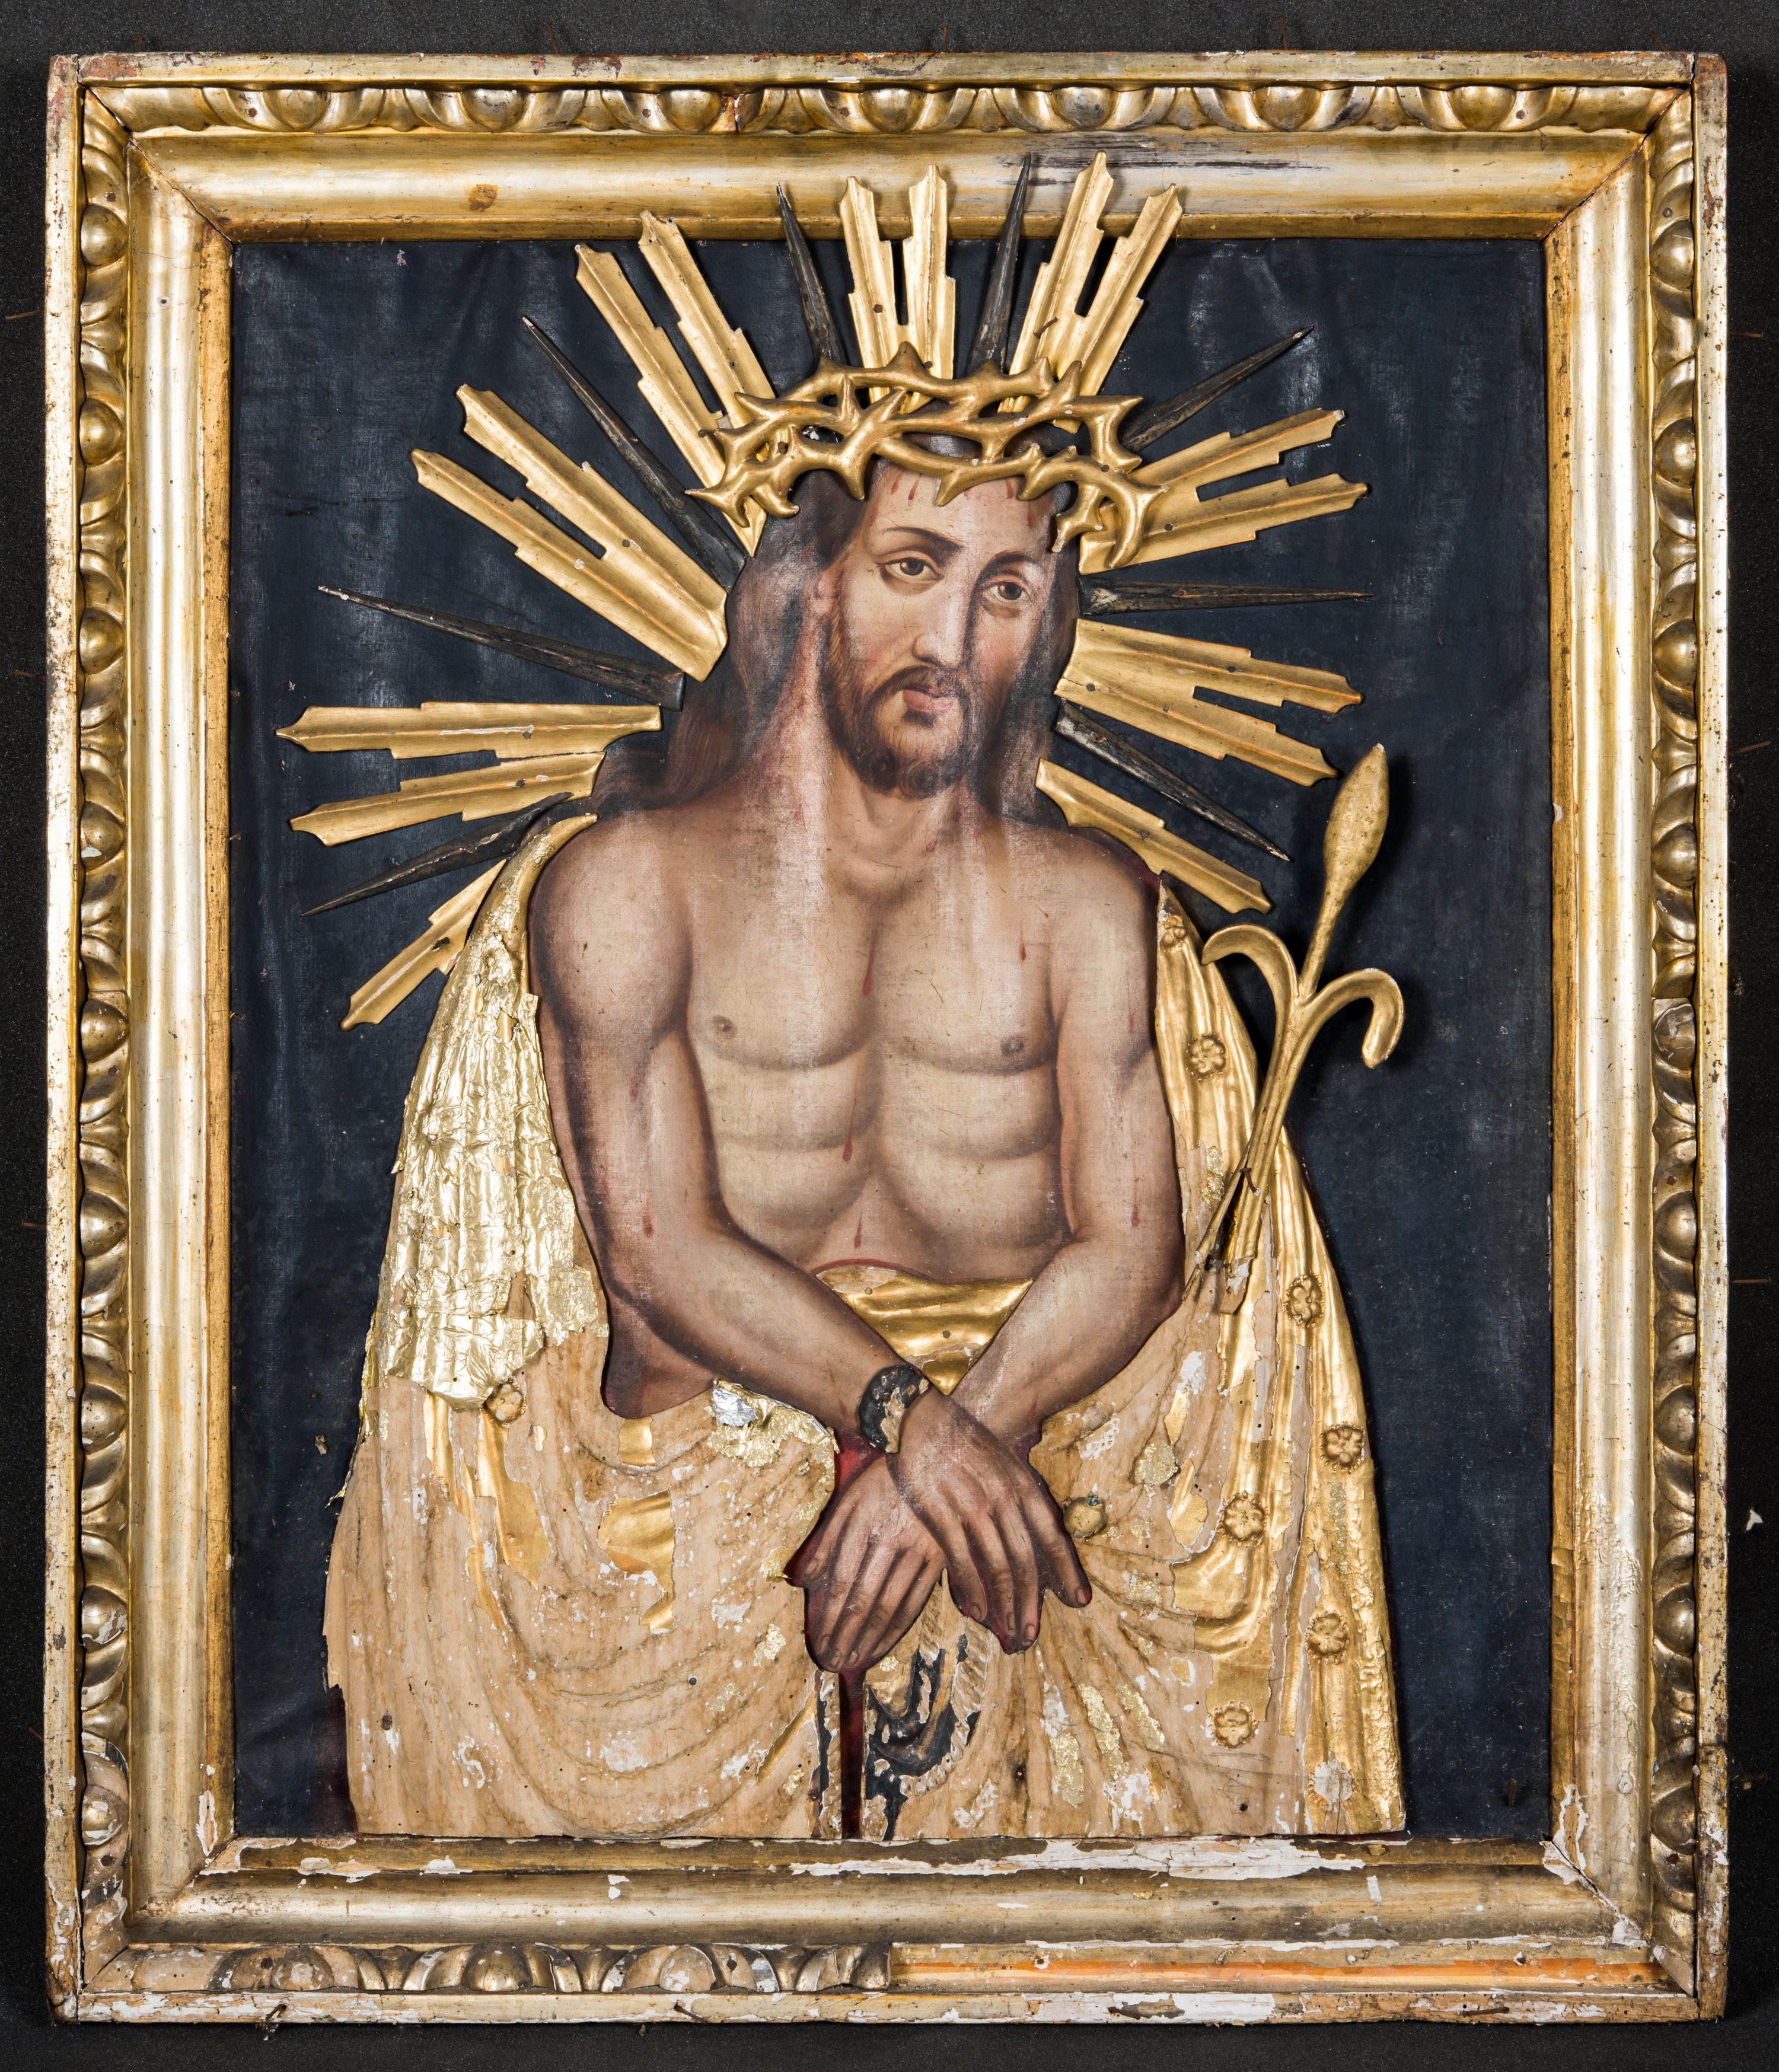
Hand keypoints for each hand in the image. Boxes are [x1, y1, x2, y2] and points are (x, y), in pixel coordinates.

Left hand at [791, 1459, 942, 1673]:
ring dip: (871, 1639)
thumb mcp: (848, 1500)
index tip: (819, 1642)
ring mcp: (919, 1550)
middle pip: (865, 1599)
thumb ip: (826, 1541)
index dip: (830, 1618)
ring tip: (854, 1660)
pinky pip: (917, 1601)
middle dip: (846, 1635)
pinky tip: (884, 1644)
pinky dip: (900, 1628)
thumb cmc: (883, 1482)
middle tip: (832, 1661)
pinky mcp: (939, 1558)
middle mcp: (890, 1539)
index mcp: (862, 1523)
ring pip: (892, 1605)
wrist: (936, 1459)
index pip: (842, 1581)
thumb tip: (801, 1581)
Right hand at [888, 1389, 1090, 1651]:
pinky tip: (977, 1611)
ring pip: (997, 1566)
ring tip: (1011, 1631)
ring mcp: (972, 1507)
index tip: (1080, 1600)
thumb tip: (1039, 1531)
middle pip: (1026, 1559)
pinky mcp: (941, 1515)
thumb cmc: (965, 1442)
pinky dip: (972, 1590)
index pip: (1052, 1535)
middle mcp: (1003, 1497)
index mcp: (1022, 1483)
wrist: (920, 1418)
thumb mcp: (1003, 1461)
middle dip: (1032, 1601)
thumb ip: (1020, 1495)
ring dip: (1006, 1604)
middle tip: (1033, 1632)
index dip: (1067, 1570)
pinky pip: (962, 1561)